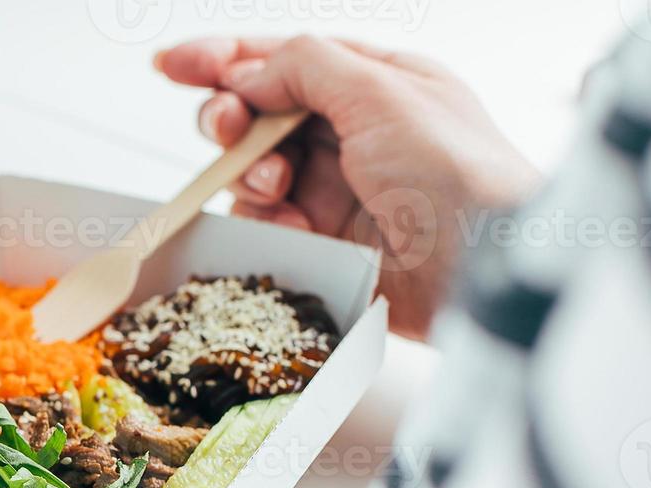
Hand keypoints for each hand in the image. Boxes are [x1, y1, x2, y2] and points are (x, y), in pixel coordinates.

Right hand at [156, 36, 540, 339]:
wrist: (480, 266)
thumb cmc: (453, 169)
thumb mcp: (381, 90)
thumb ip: (304, 66)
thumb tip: (246, 74)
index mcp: (373, 81)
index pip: (283, 58)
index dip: (220, 59)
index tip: (170, 65)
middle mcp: (350, 131)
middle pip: (257, 112)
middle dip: (230, 117)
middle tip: (228, 130)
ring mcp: (333, 188)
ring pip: (251, 169)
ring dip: (250, 173)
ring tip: (275, 187)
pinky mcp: (323, 241)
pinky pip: (264, 222)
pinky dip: (268, 221)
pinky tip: (296, 227)